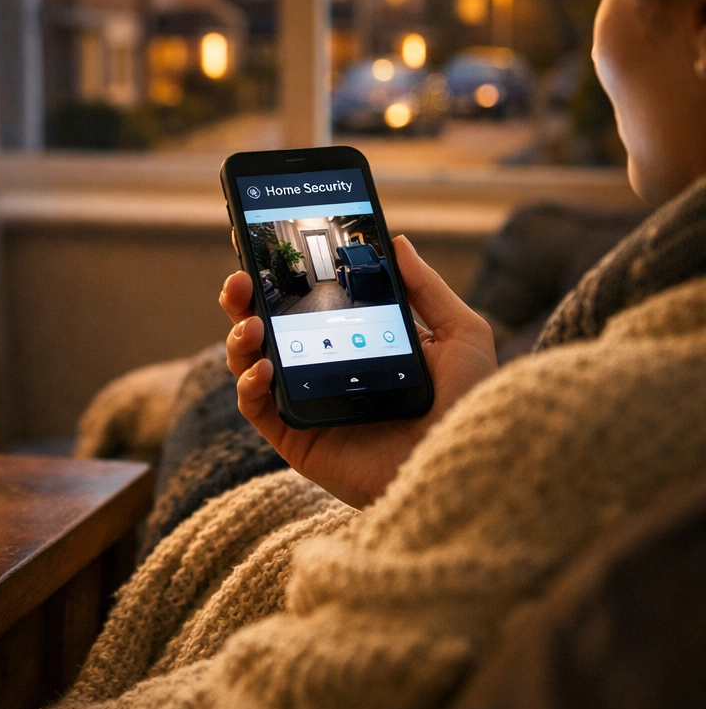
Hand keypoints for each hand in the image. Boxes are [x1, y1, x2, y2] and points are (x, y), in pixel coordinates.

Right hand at [219, 235, 496, 507]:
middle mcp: (323, 369)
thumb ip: (427, 288)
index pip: (306, 303)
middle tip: (242, 277)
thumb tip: (398, 242)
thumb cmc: (469, 405)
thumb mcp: (460, 334)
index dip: (280, 276)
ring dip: (239, 338)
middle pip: (266, 328)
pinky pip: (256, 409)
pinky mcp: (296, 438)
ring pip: (250, 363)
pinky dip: (248, 384)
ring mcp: (306, 403)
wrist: (462, 465)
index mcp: (354, 342)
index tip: (262, 245)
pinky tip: (264, 367)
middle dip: (244, 299)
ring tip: (253, 323)